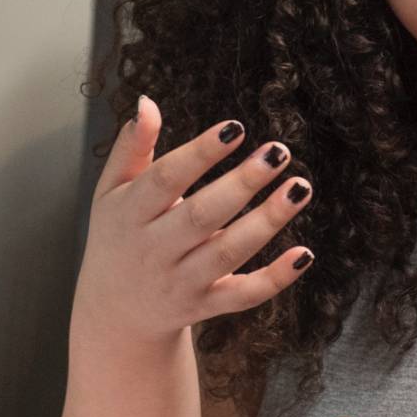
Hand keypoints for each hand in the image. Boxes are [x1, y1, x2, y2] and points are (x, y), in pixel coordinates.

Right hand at [71, 95, 315, 347]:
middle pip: (201, 215)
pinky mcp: (205, 305)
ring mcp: (181, 281)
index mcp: (129, 213)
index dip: (200, 153)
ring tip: (299, 188)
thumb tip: (147, 103)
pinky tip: (304, 254)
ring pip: (228, 252)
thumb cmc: (119, 235)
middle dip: (242, 183)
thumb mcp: (111, 190)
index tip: (235, 128)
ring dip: (267, 221)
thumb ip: (132, 147)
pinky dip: (275, 279)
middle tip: (278, 152)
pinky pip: (243, 295)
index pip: (166, 179)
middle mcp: (154, 250)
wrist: (115, 312)